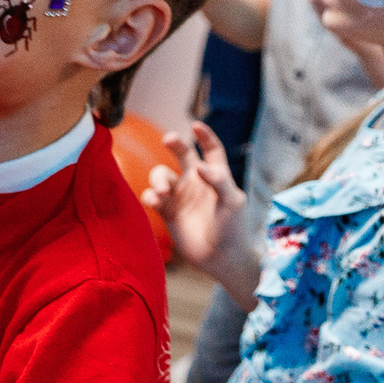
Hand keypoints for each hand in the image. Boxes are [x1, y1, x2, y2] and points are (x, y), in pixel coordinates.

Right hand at [140, 121, 251, 298]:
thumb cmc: (233, 229)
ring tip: (162, 192)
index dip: (205, 136)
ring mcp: (180, 196)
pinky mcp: (167, 212)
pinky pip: (152, 198)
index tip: (195, 124)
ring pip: (162, 175)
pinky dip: (149, 196)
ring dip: (159, 179)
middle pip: (181, 154)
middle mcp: (196, 182)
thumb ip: (219, 180)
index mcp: (216, 176)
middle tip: (169, 139)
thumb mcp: (233, 202)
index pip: (211, 149)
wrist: (221, 258)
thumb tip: (198, 165)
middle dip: (174, 144)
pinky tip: (154, 201)